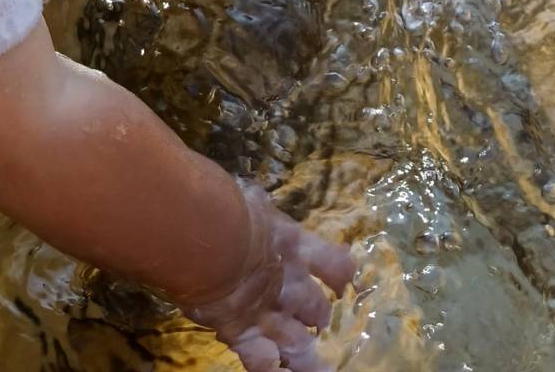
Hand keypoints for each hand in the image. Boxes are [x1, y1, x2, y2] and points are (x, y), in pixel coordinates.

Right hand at [180, 183, 355, 371]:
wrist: (213, 239)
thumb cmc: (229, 208)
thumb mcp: (250, 199)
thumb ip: (255, 208)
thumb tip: (250, 201)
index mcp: (295, 246)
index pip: (336, 265)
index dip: (340, 275)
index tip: (342, 282)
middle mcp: (291, 284)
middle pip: (318, 310)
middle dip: (319, 317)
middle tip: (319, 323)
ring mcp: (269, 314)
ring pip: (299, 347)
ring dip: (309, 361)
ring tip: (322, 371)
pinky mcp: (244, 335)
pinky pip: (263, 364)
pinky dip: (272, 371)